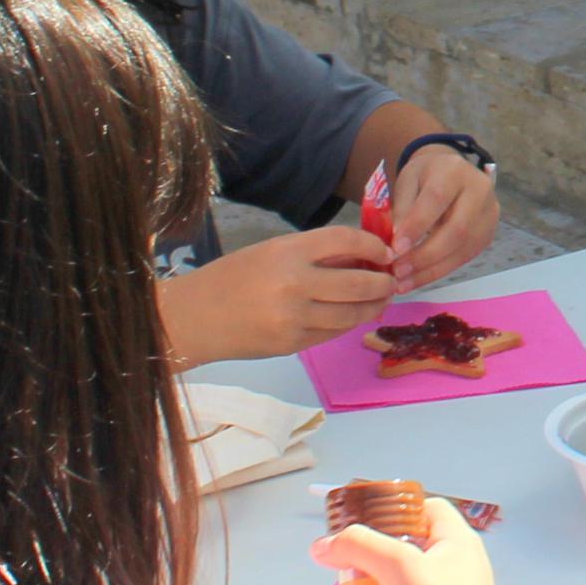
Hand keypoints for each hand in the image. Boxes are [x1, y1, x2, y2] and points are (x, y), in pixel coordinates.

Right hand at [159, 225, 394, 367]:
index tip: (385, 251)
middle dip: (384, 282)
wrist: (193, 318)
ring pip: (352, 313)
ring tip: (379, 300)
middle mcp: (295, 283)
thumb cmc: (231, 277)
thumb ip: (313, 255)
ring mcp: (295, 317)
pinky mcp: (293, 344)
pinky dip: (349, 323)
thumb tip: (363, 257)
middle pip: (360, 282)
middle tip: (391, 280)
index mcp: (288, 251)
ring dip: (373, 307)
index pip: (347, 240)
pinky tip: (353, 316)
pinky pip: (333, 333)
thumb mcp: (270, 252)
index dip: (375, 246)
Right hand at [312, 496, 506, 584]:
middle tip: (355, 561)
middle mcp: (463, 564)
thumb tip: (325, 544)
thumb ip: (361, 547)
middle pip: (416, 542)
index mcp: (460, 541)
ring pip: (412, 577)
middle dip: (382, 551)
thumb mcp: (398, 569)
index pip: (427, 507)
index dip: (396, 510)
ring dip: (384, 583)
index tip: (366, 523)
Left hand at [381, 142, 500, 292]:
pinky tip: (417, 279)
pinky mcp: (488, 235)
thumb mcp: (407, 182)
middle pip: (457, 229)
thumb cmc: (424, 177)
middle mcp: (480, 191)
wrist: (451, 172)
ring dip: (431, 270)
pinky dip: (438, 271)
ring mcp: (489, 215)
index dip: (417, 226)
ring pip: (462, 249)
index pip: (437, 199)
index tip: (395, 248)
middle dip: (425, 255)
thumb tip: (397, 246)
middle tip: (398, 271)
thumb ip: (402, 209)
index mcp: (455, 171)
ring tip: (403, 282)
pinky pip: (464, 258)